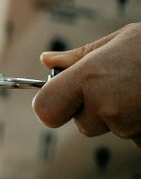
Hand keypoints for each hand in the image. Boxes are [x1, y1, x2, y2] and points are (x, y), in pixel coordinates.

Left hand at [33, 23, 140, 146]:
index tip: (63, 99)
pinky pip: (135, 137)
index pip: (45, 110)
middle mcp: (105, 104)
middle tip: (118, 86)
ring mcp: (128, 124)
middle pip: (82, 124)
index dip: (51, 107)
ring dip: (123, 116)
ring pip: (112, 129)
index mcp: (88, 78)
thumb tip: (46, 61)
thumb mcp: (118, 41)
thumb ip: (79, 57)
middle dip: (94, 111)